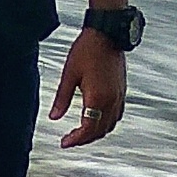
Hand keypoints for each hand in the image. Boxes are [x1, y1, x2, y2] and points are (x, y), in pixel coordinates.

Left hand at [51, 28, 126, 147]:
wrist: (107, 34)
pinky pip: (117, 115)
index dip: (76, 140)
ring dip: (96, 133)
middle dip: (84, 139)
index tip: (65, 143)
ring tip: (82, 133)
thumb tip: (54, 117)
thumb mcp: (69, 75)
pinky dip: (107, 123)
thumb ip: (61, 99)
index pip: (87, 129)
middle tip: (70, 140)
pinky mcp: (122, 91)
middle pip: (99, 130)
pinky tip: (97, 120)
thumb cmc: (87, 50)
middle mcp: (111, 100)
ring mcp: (119, 96)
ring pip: (110, 125)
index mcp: (97, 98)